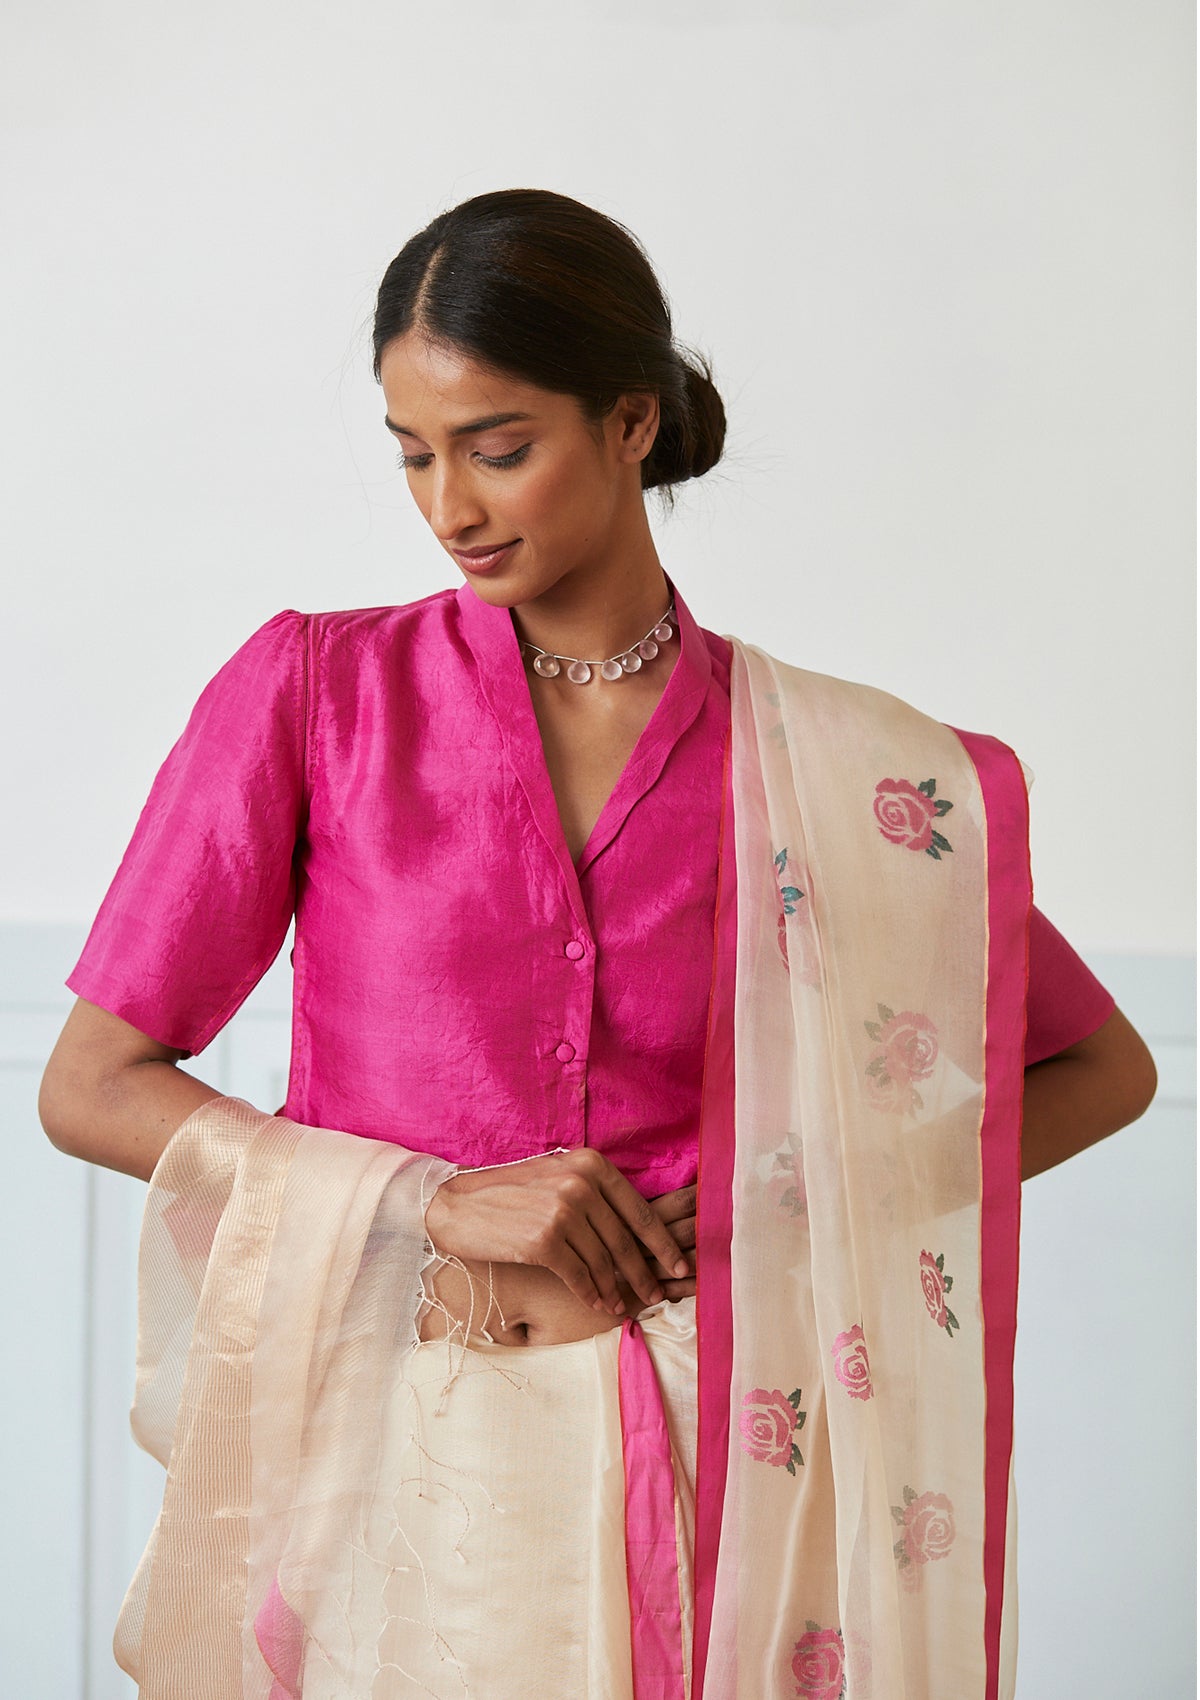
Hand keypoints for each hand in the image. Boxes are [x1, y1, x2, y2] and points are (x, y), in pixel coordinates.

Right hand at [424, 1148, 690, 1317]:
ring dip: (617, 1288)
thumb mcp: (556, 1178)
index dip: (663, 1243)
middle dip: (645, 1272)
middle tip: (658, 1293)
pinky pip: (580, 1275)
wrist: (457, 1205)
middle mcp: (580, 1184)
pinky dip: (593, 1294)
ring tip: (624, 1304)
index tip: (680, 1264)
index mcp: (590, 1164)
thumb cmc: (509, 1194)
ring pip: (604, 1261)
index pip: (639, 1210)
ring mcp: (562, 1211)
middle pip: (625, 1240)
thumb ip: (594, 1194)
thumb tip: (635, 1229)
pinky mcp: (544, 1240)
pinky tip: (600, 1304)